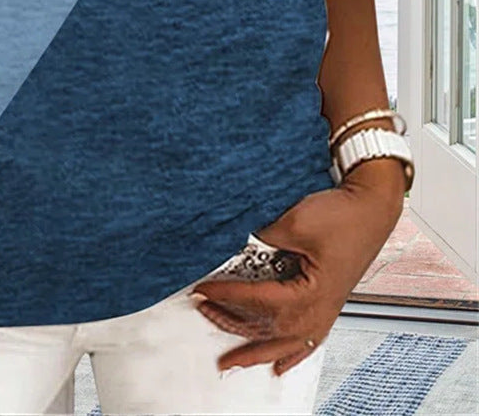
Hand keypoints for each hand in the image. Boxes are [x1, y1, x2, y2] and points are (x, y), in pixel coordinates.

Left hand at [189, 159, 405, 375]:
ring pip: (284, 343)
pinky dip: (289, 356)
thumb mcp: (296, 224)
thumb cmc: (344, 216)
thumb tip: (239, 251)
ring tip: (231, 360)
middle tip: (205, 313)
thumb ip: (265, 241)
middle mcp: (320, 310)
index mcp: (312, 294)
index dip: (228, 295)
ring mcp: (326, 311)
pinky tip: (278, 366)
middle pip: (268, 328)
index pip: (258, 301)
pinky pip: (306, 342)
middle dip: (232, 323)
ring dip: (254, 350)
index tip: (204, 289)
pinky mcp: (328, 305)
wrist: (371, 208)